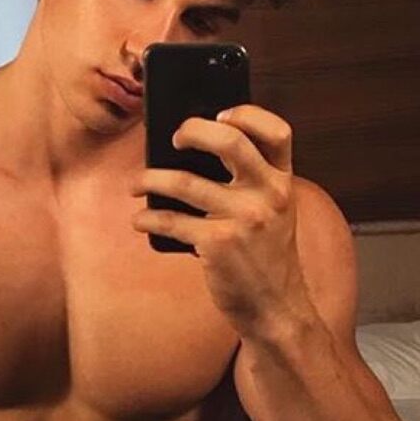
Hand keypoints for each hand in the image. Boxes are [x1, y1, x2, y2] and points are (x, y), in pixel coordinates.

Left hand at [131, 104, 311, 335]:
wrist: (277, 309)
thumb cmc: (268, 261)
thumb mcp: (275, 217)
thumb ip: (252, 187)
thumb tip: (195, 158)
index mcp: (283, 184)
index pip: (277, 132)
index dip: (248, 114)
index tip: (221, 111)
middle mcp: (267, 196)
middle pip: (228, 140)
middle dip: (192, 130)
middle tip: (173, 138)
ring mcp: (243, 219)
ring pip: (184, 181)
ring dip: (149, 179)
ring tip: (136, 184)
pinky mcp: (217, 244)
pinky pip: (171, 221)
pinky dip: (147, 218)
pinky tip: (139, 219)